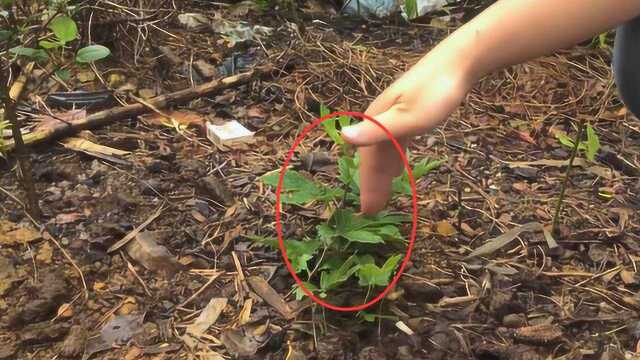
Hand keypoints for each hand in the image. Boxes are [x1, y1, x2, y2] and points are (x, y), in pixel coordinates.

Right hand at [341, 52, 473, 213]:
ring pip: (384, 153)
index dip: (366, 185)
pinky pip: (395, 145)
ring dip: (382, 175)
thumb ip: (377, 131)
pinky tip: (397, 170)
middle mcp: (379, 120)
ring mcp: (393, 118)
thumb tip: (344, 138)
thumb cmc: (434, 91)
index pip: (366, 160)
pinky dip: (394, 161)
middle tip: (374, 212)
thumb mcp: (408, 117)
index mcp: (375, 121)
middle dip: (373, 185)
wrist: (457, 63)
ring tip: (383, 197)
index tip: (366, 210)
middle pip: (373, 158)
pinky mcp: (408, 116)